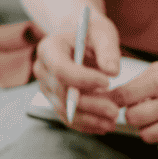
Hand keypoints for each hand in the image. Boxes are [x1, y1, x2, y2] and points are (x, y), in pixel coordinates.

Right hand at [33, 10, 121, 134]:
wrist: (79, 38)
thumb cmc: (90, 33)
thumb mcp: (102, 33)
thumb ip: (107, 49)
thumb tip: (112, 71)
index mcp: (49, 48)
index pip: (61, 69)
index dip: (83, 79)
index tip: (107, 82)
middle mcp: (42, 69)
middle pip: (63, 93)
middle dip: (90, 104)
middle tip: (115, 110)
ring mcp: (46, 87)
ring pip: (65, 109)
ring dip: (89, 119)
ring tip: (112, 120)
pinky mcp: (54, 100)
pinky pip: (68, 117)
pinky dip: (85, 124)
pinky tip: (103, 125)